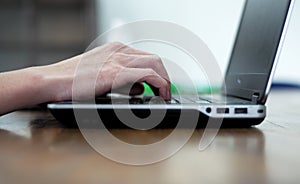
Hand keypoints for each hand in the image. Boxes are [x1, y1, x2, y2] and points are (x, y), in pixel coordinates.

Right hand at [39, 42, 170, 100]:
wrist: (51, 80)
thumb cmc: (71, 80)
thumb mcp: (100, 74)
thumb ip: (121, 79)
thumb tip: (138, 87)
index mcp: (115, 49)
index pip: (145, 57)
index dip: (157, 72)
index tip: (161, 85)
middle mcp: (119, 51)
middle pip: (154, 58)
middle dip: (164, 75)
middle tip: (165, 91)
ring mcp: (118, 60)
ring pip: (155, 63)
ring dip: (164, 80)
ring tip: (164, 94)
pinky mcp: (116, 72)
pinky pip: (148, 74)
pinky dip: (159, 83)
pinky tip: (160, 93)